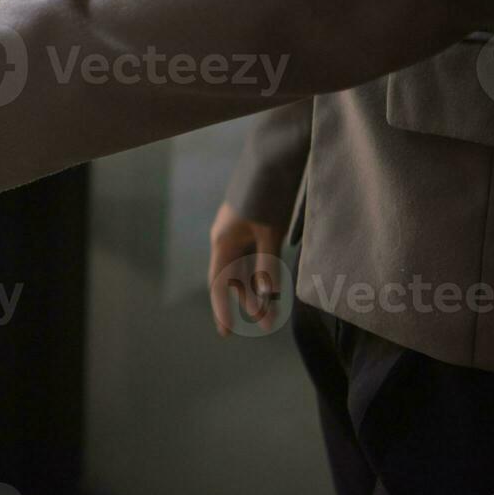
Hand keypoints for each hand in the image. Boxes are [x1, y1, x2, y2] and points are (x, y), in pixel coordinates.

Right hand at [208, 202, 284, 336]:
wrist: (271, 161)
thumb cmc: (266, 195)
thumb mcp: (268, 232)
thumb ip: (266, 263)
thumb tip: (265, 295)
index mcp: (223, 242)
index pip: (219, 283)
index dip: (221, 309)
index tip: (226, 333)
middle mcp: (227, 241)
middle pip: (234, 279)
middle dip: (248, 303)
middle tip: (267, 324)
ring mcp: (239, 234)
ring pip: (246, 269)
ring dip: (258, 290)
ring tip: (273, 312)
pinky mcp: (253, 228)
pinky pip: (255, 257)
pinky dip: (263, 274)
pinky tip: (274, 287)